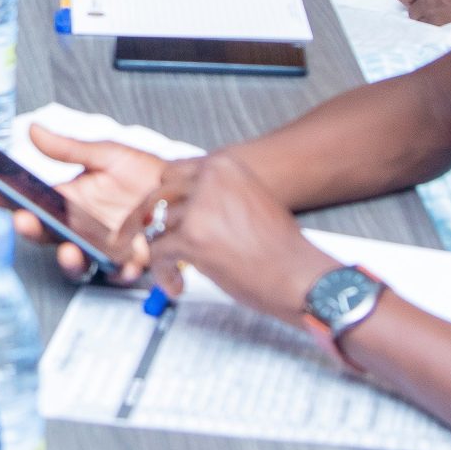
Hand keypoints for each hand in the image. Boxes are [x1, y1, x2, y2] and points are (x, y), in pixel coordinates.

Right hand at [7, 124, 164, 281]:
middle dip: (32, 230)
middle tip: (24, 220)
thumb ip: (68, 149)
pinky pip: (117, 273)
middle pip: (46, 235)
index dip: (10, 200)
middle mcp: (80, 227)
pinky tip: (123, 263)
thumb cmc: (144, 173)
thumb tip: (34, 130)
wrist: (181, 191)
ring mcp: (101, 246)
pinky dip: (119, 271)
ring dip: (69, 260)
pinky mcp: (126, 260)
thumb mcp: (105, 154)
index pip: (32, 202)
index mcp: (70, 201)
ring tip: (70, 251)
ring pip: (76, 260)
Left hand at [143, 151, 332, 319]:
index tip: (161, 216)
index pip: (171, 173)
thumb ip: (213, 198)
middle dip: (152, 224)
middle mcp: (209, 179)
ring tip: (178, 271)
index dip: (165, 200)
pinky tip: (177, 283)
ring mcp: (198, 208)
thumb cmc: (281, 248)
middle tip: (156, 242)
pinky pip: (157, 253)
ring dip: (165, 253)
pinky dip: (163, 272)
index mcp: (224, 165)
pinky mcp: (190, 238)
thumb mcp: (248, 200)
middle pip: (158, 198)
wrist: (298, 276)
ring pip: (156, 228)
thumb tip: (180, 210)